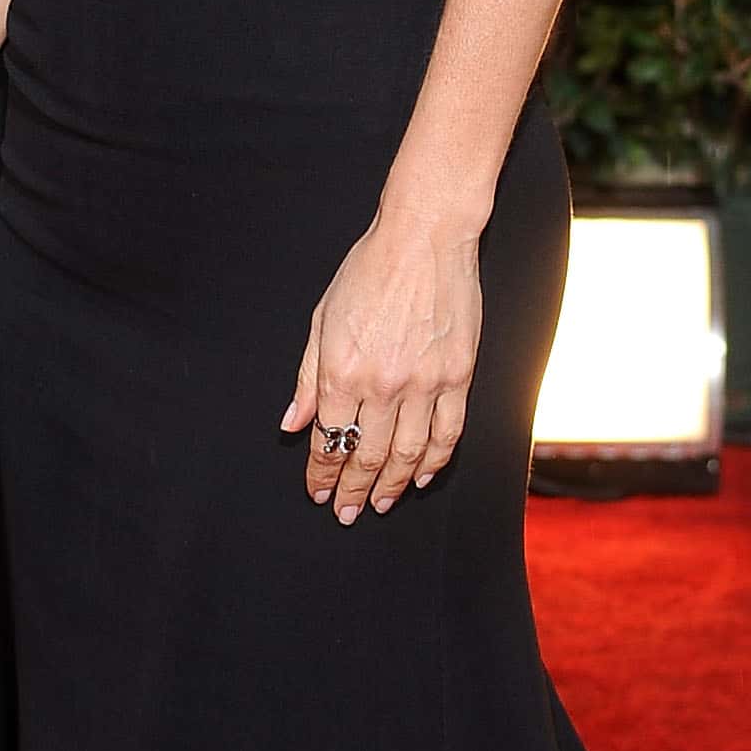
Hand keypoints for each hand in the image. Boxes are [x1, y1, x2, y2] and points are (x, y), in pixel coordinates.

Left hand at [280, 210, 481, 521]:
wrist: (425, 237)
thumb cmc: (368, 271)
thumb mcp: (322, 320)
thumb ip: (308, 378)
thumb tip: (292, 424)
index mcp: (342, 371)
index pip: (328, 440)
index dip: (321, 473)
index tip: (318, 491)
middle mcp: (382, 385)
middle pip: (366, 455)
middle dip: (352, 490)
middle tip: (346, 512)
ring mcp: (424, 383)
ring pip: (408, 453)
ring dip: (391, 485)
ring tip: (380, 503)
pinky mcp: (458, 376)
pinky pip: (448, 433)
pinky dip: (434, 462)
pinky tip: (421, 478)